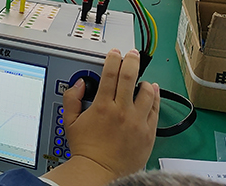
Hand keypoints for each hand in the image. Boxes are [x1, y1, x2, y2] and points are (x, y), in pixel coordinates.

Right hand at [43, 49, 159, 185]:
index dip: (114, 59)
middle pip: (130, 77)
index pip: (110, 73)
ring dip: (144, 82)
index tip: (115, 54)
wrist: (100, 171)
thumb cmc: (86, 149)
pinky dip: (155, 97)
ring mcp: (137, 122)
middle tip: (132, 55)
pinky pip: (155, 110)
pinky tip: (152, 92)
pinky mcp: (148, 133)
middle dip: (132, 61)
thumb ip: (71, 99)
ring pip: (147, 92)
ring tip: (141, 79)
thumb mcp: (70, 122)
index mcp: (102, 106)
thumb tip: (79, 84)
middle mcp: (121, 111)